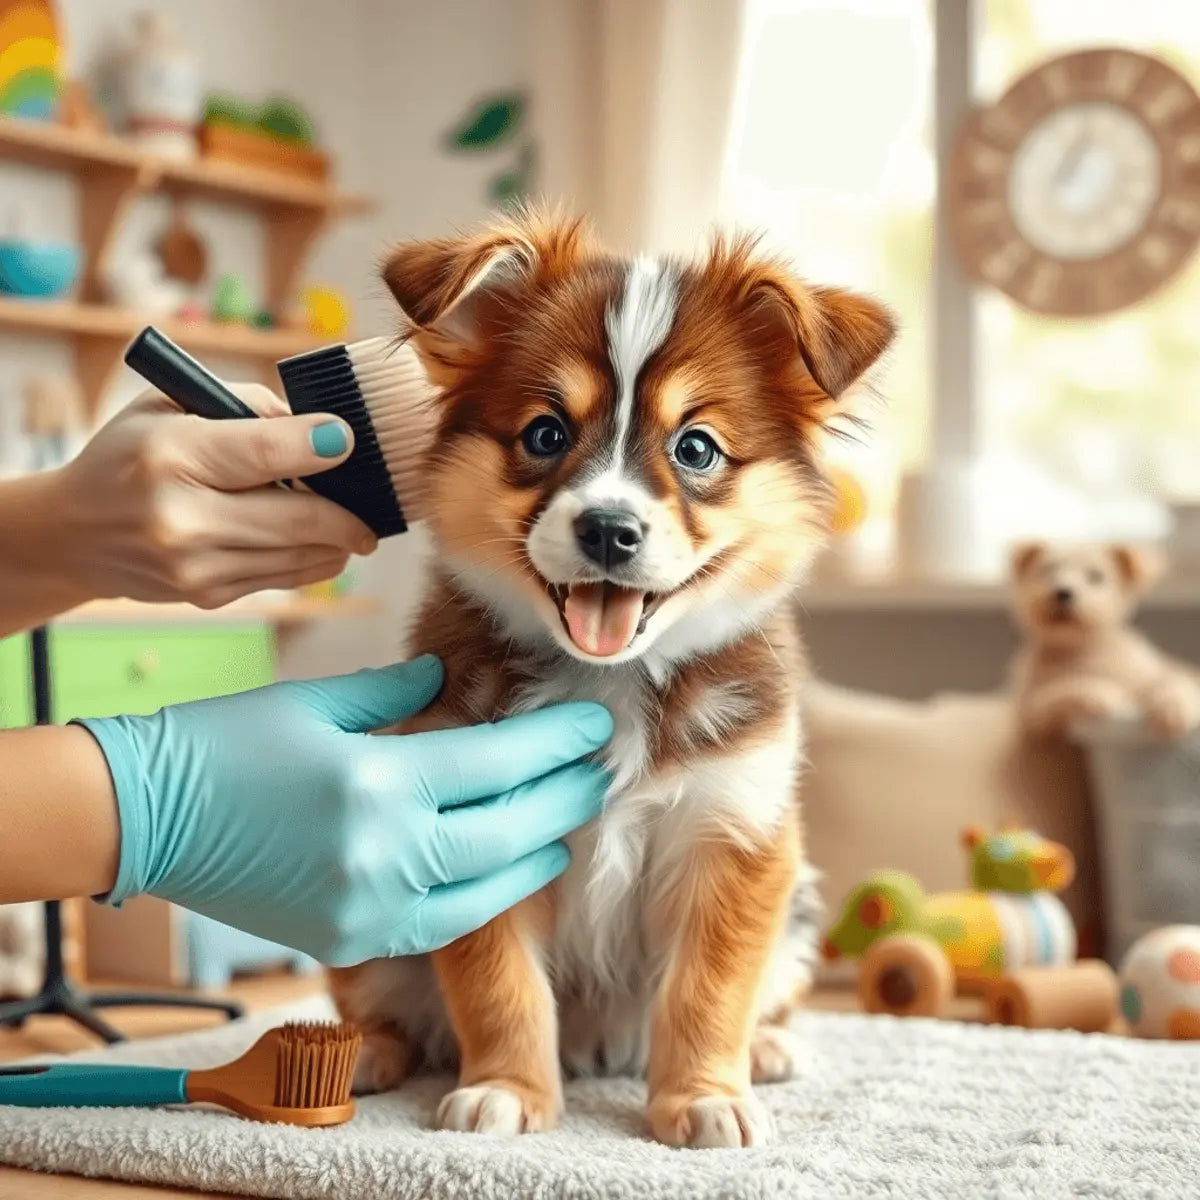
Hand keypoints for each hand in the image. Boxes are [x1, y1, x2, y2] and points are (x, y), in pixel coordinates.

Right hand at [48, 385, 376, 609]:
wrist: (73, 534)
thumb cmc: (132, 456)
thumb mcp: (170, 406)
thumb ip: (246, 407)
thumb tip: (319, 430)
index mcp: (171, 454)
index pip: (268, 452)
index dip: (322, 445)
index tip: (349, 441)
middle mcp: (182, 516)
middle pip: (300, 517)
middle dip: (350, 513)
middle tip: (374, 508)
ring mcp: (194, 565)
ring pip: (301, 554)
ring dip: (340, 540)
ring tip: (357, 528)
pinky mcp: (207, 595)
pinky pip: (284, 577)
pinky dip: (314, 560)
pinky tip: (325, 545)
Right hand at [78, 657, 611, 963]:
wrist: (140, 819)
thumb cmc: (223, 743)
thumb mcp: (316, 702)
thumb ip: (397, 691)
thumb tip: (452, 677)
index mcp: (379, 781)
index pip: (499, 763)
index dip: (555, 742)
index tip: (595, 725)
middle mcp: (385, 852)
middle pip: (510, 828)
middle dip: (565, 797)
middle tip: (602, 770)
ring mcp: (369, 906)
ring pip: (488, 888)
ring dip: (538, 853)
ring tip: (569, 821)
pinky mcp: (350, 939)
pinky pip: (443, 923)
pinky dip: (486, 896)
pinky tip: (509, 871)